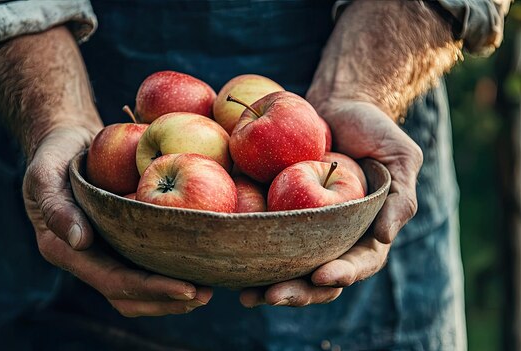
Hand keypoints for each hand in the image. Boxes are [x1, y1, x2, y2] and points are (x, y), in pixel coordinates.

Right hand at [22, 126, 211, 316]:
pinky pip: (147, 264)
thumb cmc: (54, 154)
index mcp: (65, 251)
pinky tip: (197, 265)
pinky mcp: (122, 241)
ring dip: (172, 295)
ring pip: (140, 289)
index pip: (112, 282)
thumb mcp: (45, 172)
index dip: (149, 289)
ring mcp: (106, 252)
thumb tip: (80, 242)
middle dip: (166, 300)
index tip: (185, 288)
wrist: (66, 142)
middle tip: (204, 294)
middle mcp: (88, 259)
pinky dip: (170, 270)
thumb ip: (56, 206)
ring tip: (206, 290)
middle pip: (130, 296)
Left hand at [240, 99, 421, 306]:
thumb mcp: (401, 156)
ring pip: (287, 267)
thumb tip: (385, 237)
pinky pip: (263, 238)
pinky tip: (230, 266)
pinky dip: (249, 255)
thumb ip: (401, 196)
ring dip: (268, 286)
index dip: (342, 274)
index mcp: (365, 233)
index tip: (322, 276)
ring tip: (246, 297)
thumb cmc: (374, 130)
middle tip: (272, 297)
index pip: (358, 263)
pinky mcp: (277, 213)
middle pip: (317, 278)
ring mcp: (303, 229)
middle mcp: (333, 238)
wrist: (335, 105)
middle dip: (297, 292)